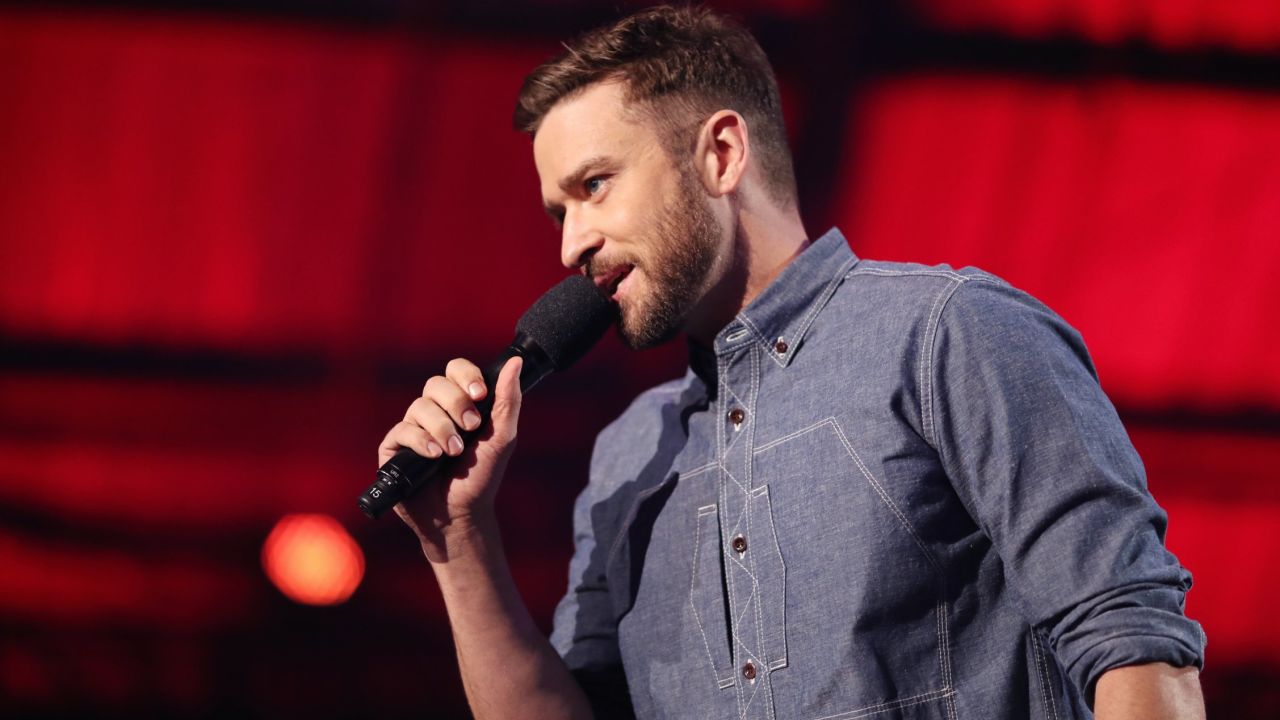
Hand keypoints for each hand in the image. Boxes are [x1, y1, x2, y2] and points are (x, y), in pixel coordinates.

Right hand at [377, 356, 523, 561]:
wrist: (461, 514)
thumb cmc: (481, 476)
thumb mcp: (502, 437)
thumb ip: (508, 400)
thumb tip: (515, 362)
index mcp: (459, 403)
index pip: (456, 370)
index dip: (466, 376)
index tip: (480, 394)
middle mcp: (434, 411)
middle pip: (435, 384)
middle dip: (457, 404)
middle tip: (472, 427)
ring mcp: (413, 428)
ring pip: (419, 407)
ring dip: (442, 429)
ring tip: (453, 452)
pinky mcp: (394, 447)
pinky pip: (402, 430)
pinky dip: (421, 442)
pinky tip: (434, 457)